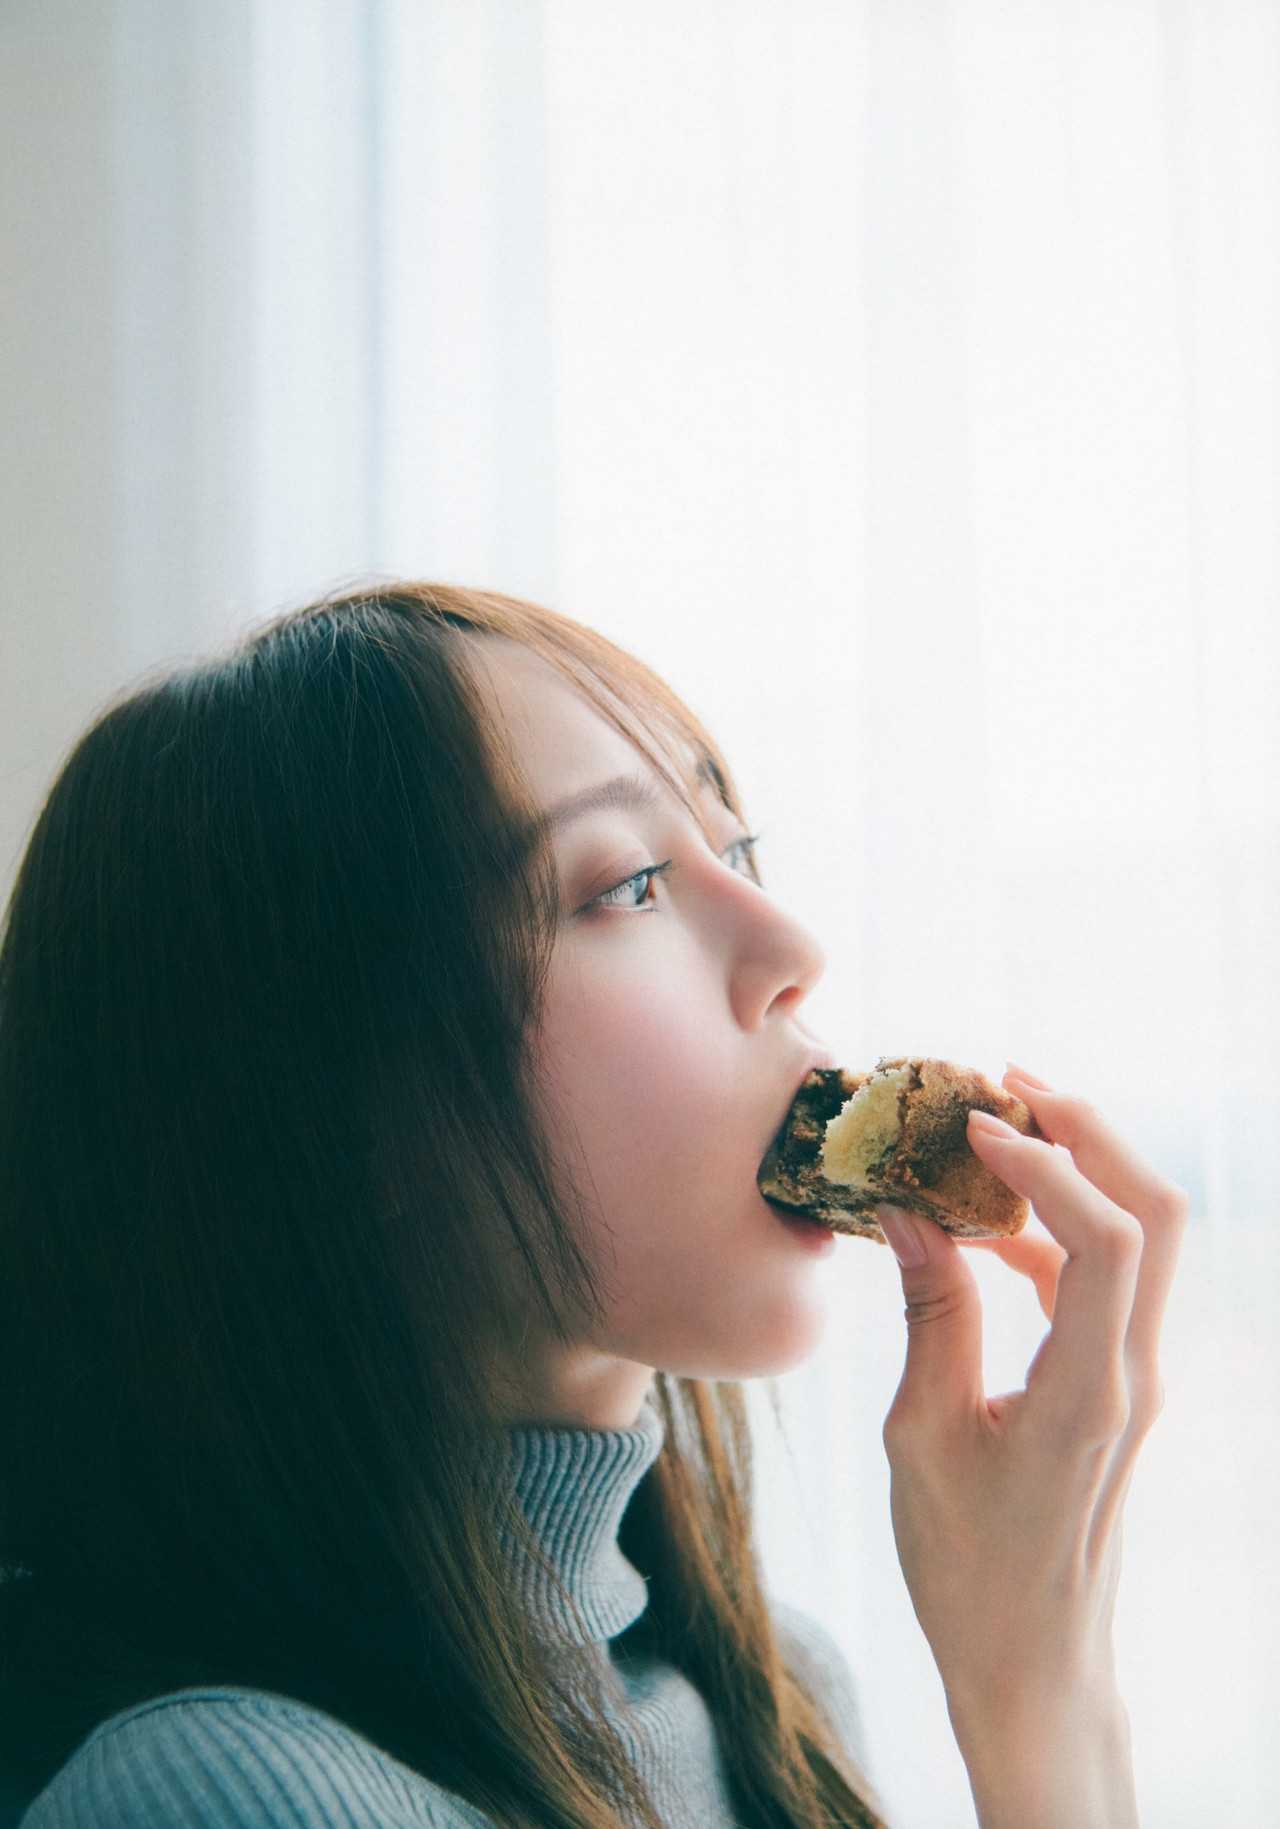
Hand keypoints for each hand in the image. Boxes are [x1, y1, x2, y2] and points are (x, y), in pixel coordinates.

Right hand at [874, 1066, 1187, 1763]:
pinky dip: (1057, 1230)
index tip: (969, 1125)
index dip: (1046, 1164)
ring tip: (994, 1131)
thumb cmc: (968, 1568)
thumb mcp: (922, 1438)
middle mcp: (1134, 1373)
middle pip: (1156, 1213)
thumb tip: (909, 1209)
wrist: (1034, 1662)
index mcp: (1089, 1392)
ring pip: (1143, 1238)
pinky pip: (1109, 1280)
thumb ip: (930, 1315)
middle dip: (1089, 1131)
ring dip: (1080, 1169)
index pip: (1104, 1240)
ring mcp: (1137, 1377)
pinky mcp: (1120, 1386)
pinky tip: (986, 1227)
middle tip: (1007, 1084)